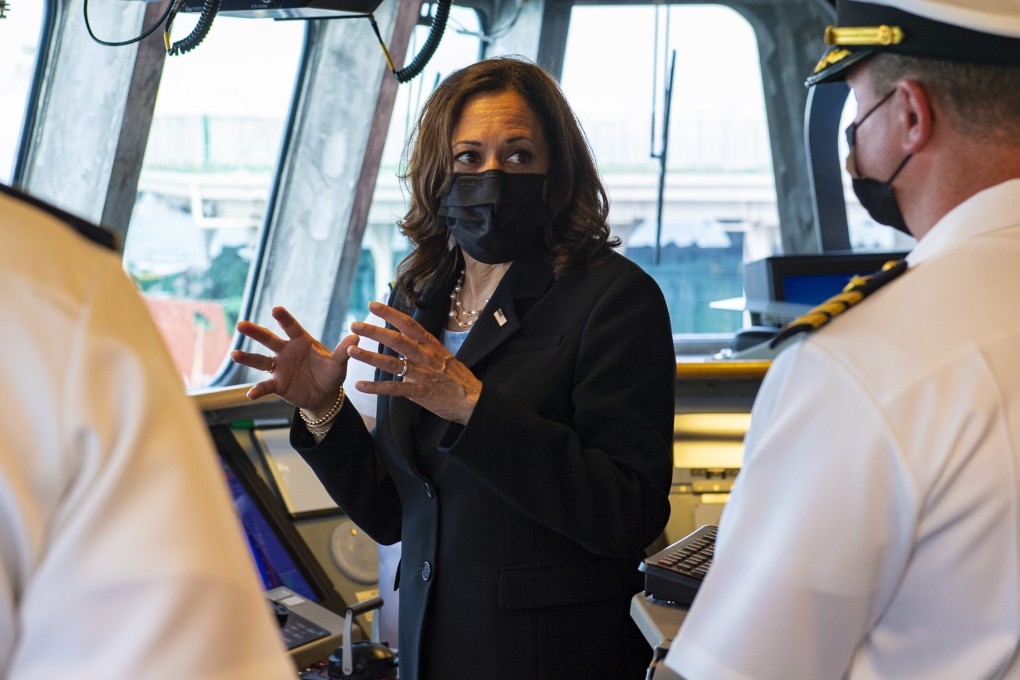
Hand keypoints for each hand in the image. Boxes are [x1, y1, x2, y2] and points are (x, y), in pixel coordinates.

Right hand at [231, 306, 358, 412]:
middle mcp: (286, 351)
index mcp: (301, 341)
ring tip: (234, 354)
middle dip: (255, 332)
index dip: (284, 318)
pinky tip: (250, 394)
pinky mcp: (277, 384)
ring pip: (260, 361)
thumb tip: (356, 337)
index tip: (275, 309)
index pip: (291, 327)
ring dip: (247, 358)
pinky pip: (265, 386)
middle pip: (269, 340)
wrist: (325, 395)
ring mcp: (279, 368)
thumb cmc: (331, 373)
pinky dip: (258, 390)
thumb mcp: (338, 363)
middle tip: (241, 324)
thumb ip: (343, 351)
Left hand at [349, 302, 481, 424]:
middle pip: (396, 339)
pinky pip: (393, 388)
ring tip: (351, 350)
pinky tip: (359, 385)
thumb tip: (407, 346)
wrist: (472, 399)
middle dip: (373, 331)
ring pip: (391, 362)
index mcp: (431, 344)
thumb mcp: (443, 356)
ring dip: (369, 356)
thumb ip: (424, 350)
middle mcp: (425, 356)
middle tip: (354, 324)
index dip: (390, 313)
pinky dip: (375, 387)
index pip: (408, 324)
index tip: (373, 305)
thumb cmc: (458, 378)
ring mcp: (422, 373)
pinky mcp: (419, 391)